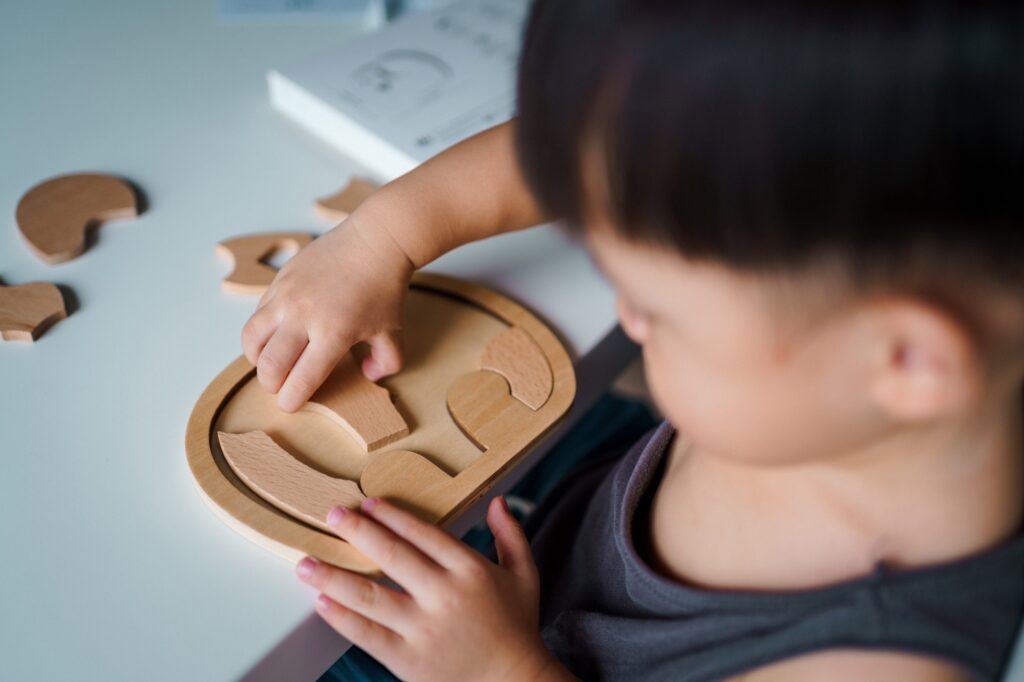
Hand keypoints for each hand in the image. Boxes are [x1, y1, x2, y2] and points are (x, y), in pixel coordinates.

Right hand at [241, 215, 413, 411]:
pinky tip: (275, 334)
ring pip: (251, 339)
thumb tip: (367, 375)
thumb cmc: (385, 287)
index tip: (291, 404)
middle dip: (271, 385)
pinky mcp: (279, 280)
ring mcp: (287, 296)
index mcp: (333, 334)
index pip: (300, 380)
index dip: (292, 400)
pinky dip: (260, 332)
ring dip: (257, 358)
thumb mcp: (393, 331)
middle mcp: (304, 316)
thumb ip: (385, 362)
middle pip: (269, 366)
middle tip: (280, 386)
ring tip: (269, 362)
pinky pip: (257, 314)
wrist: (376, 240)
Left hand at [295, 497, 571, 681]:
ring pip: (369, 595)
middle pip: (391, 555)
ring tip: (305, 563)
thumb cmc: (516, 628)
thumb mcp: (524, 575)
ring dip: (333, 576)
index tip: (368, 503)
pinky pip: (367, 635)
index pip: (423, 533)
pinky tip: (321, 602)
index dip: (392, 515)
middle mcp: (444, 595)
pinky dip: (341, 618)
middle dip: (357, 531)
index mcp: (470, 569)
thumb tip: (499, 501)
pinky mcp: (408, 660)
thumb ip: (511, 535)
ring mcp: (423, 629)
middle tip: (332, 514)